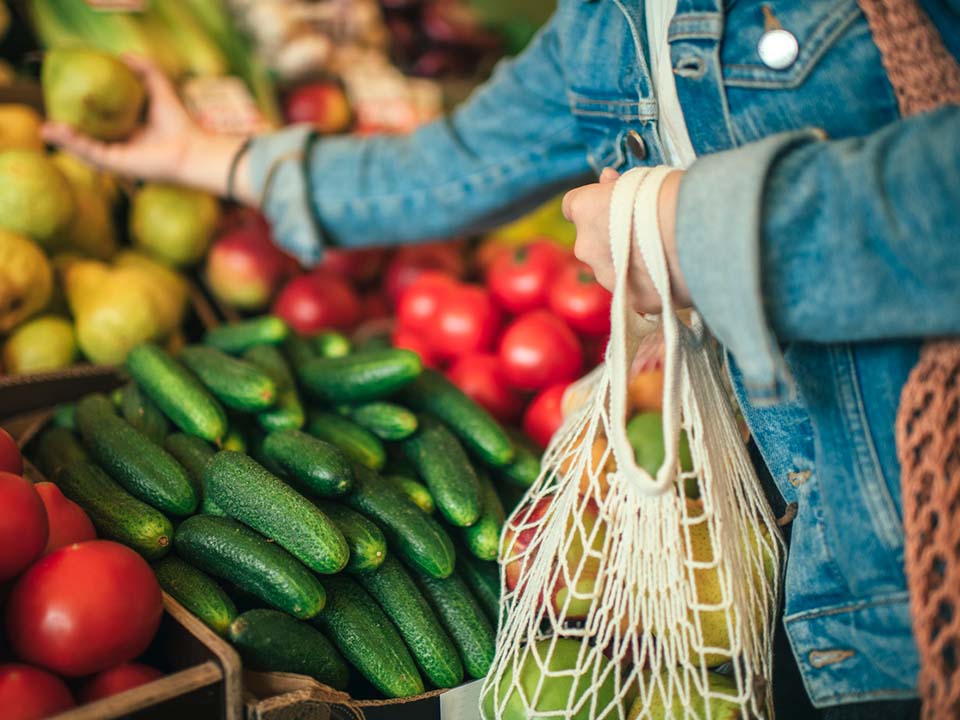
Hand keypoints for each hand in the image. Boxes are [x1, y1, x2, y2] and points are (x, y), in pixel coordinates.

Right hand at [42, 55, 251, 200]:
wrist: (191, 148)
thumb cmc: (179, 123)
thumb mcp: (160, 88)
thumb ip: (146, 70)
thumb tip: (125, 55)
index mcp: (130, 131)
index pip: (100, 123)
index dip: (82, 114)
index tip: (65, 100)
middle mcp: (122, 146)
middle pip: (88, 138)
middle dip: (67, 131)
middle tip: (50, 117)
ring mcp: (117, 157)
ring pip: (84, 148)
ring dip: (64, 139)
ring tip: (45, 128)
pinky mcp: (116, 165)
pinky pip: (89, 153)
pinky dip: (72, 143)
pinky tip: (57, 132)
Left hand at [562, 167, 690, 313]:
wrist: (699, 234)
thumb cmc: (673, 196)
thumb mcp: (641, 179)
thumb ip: (617, 186)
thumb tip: (607, 180)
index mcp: (585, 209)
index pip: (573, 206)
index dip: (592, 206)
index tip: (608, 205)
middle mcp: (586, 247)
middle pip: (593, 242)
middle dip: (612, 238)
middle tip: (646, 231)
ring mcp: (606, 277)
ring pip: (612, 269)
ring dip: (630, 264)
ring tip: (664, 254)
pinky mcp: (631, 301)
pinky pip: (636, 291)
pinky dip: (649, 285)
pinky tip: (672, 274)